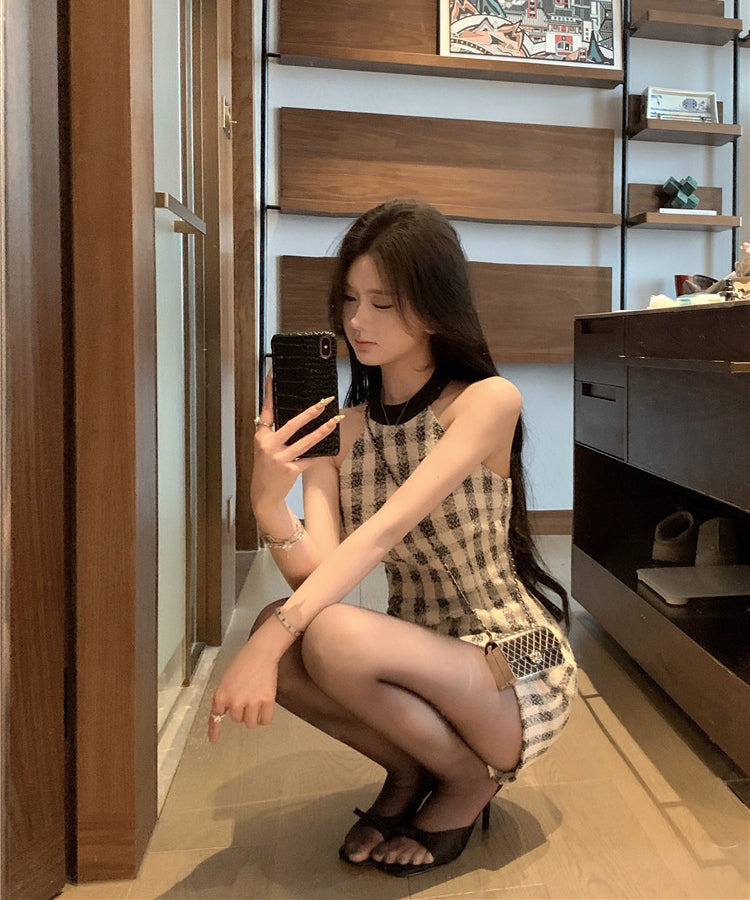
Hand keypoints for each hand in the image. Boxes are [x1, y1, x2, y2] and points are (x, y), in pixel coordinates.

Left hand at [207, 630, 279, 743]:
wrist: (260, 652)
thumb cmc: (243, 662)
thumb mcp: (227, 680)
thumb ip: (225, 697)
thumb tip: (228, 711)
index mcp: (221, 695)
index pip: (215, 717)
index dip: (215, 731)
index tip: (213, 740)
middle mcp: (235, 701)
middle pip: (237, 720)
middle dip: (242, 712)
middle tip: (247, 698)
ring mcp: (251, 702)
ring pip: (251, 723)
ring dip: (253, 716)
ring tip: (256, 703)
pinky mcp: (267, 701)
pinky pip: (266, 720)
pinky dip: (265, 717)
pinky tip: (265, 709)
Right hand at [251, 372, 340, 506]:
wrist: (264, 495)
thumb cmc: (266, 469)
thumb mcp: (265, 448)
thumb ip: (275, 433)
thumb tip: (298, 418)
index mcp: (261, 436)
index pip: (267, 409)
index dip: (271, 392)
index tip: (274, 374)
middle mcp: (268, 445)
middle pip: (292, 424)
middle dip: (310, 412)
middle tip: (324, 402)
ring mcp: (280, 458)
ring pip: (306, 441)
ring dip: (322, 430)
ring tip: (334, 421)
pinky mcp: (291, 470)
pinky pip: (308, 458)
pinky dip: (317, 454)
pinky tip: (326, 448)